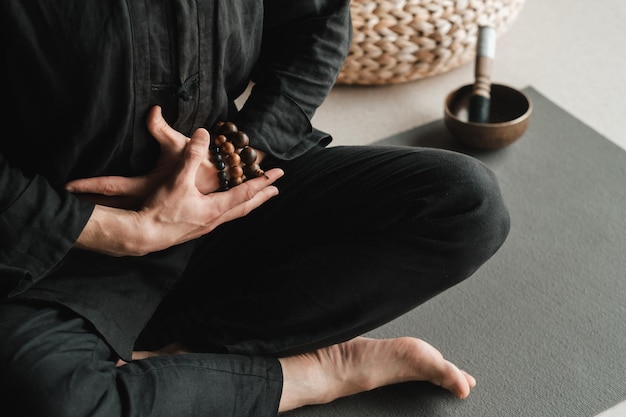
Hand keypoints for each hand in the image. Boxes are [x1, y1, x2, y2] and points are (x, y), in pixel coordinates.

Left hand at [66, 106, 219, 208]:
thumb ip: (162, 129)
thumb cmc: (201, 165)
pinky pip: (127, 210)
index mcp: (147, 185)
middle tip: (60, 203)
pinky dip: (112, 211)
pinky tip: (103, 212)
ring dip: (97, 210)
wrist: (220, 185)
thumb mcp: (181, 147)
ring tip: (75, 209)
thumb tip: (151, 110)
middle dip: (86, 203)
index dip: (88, 185)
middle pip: (107, 203)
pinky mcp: (155, 206)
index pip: (110, 186)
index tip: (67, 186)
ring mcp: (149, 205)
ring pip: (116, 210)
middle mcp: (145, 199)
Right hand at [70, 110, 283, 255]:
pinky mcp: (195, 228)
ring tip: (255, 198)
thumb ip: (191, 156)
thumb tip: (203, 134)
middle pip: (245, 206)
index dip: (262, 181)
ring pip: (233, 213)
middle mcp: (214, 220)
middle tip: (275, 189)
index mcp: (215, 209)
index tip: (278, 174)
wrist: (142, 235)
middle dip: (261, 196)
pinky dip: (231, 209)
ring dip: (246, 203)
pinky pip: (221, 217)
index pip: (245, 192)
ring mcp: (205, 226)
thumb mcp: (178, 180)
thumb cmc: (160, 210)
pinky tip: (225, 207)